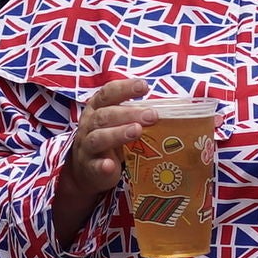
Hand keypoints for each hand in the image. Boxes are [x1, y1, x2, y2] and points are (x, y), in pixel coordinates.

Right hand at [51, 78, 150, 244]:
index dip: (124, 88)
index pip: (108, 93)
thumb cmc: (109, 140)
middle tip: (152, 115)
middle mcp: (89, 125)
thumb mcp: (118, 123)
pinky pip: (95, 166)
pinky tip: (110, 165)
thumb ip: (135, 115)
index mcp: (97, 109)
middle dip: (129, 113)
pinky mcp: (89, 168)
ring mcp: (87, 147)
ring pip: (99, 138)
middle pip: (106, 115)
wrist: (86, 171)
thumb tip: (172, 108)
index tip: (144, 86)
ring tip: (137, 131)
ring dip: (118, 134)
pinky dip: (102, 165)